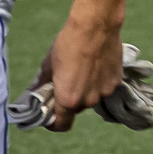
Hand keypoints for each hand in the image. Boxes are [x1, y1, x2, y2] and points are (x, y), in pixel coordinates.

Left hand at [11, 41, 152, 130]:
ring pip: (90, 97)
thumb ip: (43, 83)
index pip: (62, 125)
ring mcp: (104, 93)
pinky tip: (93, 64)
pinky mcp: (116, 82)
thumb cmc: (67, 45)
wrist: (95, 28)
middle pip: (75, 108)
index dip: (53, 123)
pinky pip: (103, 87)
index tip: (48, 115)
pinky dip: (97, 81)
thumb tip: (35, 93)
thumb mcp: (48, 65)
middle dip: (68, 98)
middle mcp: (88, 101)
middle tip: (62, 82)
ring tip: (80, 69)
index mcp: (68, 99)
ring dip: (84, 89)